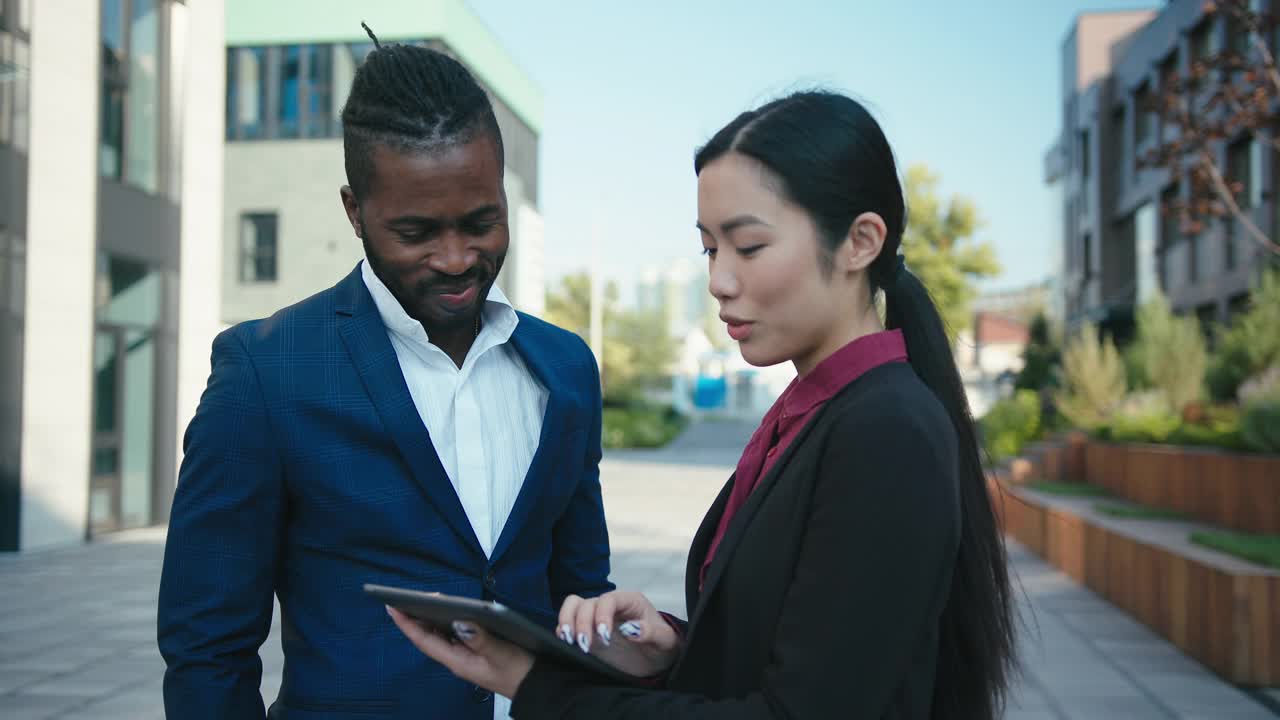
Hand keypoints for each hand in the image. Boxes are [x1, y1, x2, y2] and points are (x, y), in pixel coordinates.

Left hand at [386, 606, 532, 698]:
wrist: (535, 686)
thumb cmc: (519, 671)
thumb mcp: (501, 654)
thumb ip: (481, 639)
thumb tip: (461, 621)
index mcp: (458, 661)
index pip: (425, 640)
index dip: (407, 624)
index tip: (392, 607)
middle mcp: (458, 658)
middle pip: (430, 636)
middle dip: (416, 617)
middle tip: (405, 597)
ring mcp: (466, 655)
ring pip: (441, 635)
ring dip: (432, 617)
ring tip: (424, 599)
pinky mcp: (476, 651)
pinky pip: (455, 634)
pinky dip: (449, 620)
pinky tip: (450, 610)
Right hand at [556, 591, 680, 676]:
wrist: (656, 661)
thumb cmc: (662, 646)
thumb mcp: (664, 640)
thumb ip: (650, 632)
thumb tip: (630, 628)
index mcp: (630, 601)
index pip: (608, 599)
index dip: (602, 615)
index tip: (604, 637)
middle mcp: (610, 606)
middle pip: (587, 603)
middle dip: (582, 623)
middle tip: (584, 645)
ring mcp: (596, 617)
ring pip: (573, 606)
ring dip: (567, 621)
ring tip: (569, 641)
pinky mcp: (587, 632)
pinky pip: (568, 622)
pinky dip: (563, 630)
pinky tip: (566, 644)